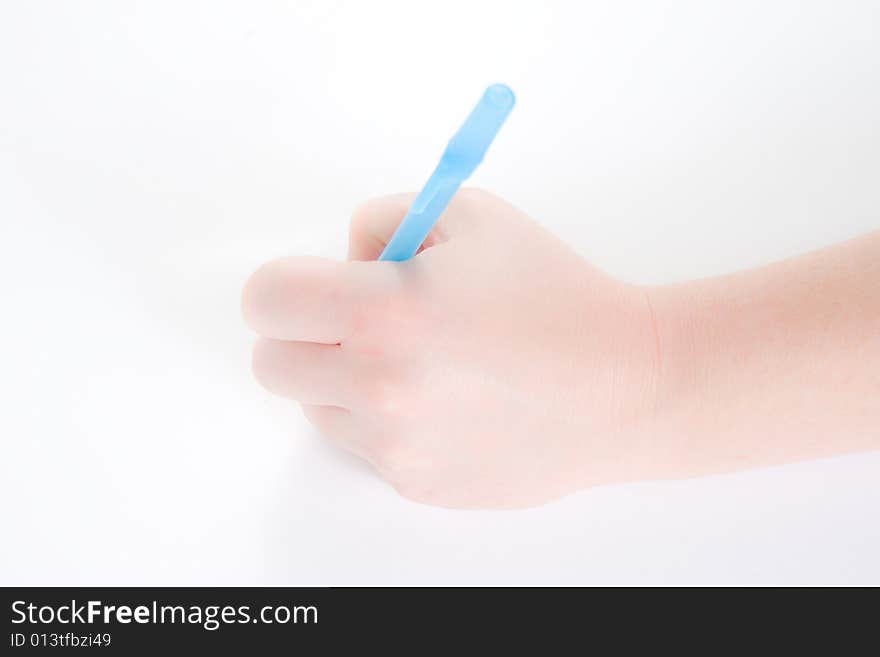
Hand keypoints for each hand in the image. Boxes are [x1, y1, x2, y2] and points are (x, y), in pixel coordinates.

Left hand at [242, 189, 659, 507]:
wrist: (624, 385)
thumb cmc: (554, 293)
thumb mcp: (469, 214)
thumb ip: (385, 220)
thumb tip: (344, 259)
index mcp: (383, 313)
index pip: (265, 299)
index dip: (287, 284)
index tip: (317, 285)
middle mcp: (376, 387)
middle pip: (273, 363)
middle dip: (305, 334)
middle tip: (362, 320)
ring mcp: (394, 445)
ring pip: (317, 407)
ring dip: (344, 379)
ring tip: (419, 361)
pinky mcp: (415, 482)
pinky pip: (365, 444)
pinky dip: (385, 420)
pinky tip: (449, 401)